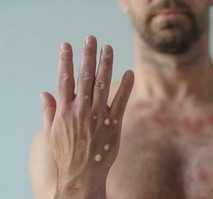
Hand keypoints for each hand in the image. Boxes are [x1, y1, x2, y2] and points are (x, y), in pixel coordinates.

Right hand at [40, 36, 133, 197]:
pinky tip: (129, 72)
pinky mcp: (114, 124)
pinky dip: (126, 86)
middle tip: (91, 38)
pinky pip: (121, 101)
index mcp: (65, 110)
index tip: (67, 45)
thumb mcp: (51, 132)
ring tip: (108, 48)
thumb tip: (43, 92)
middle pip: (85, 77)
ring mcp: (98, 116)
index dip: (65, 61)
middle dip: (88, 55)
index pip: (64, 79)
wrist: (82, 174)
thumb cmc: (65, 152)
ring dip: (106, 64)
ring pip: (103, 84)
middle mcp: (81, 110)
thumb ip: (48, 110)